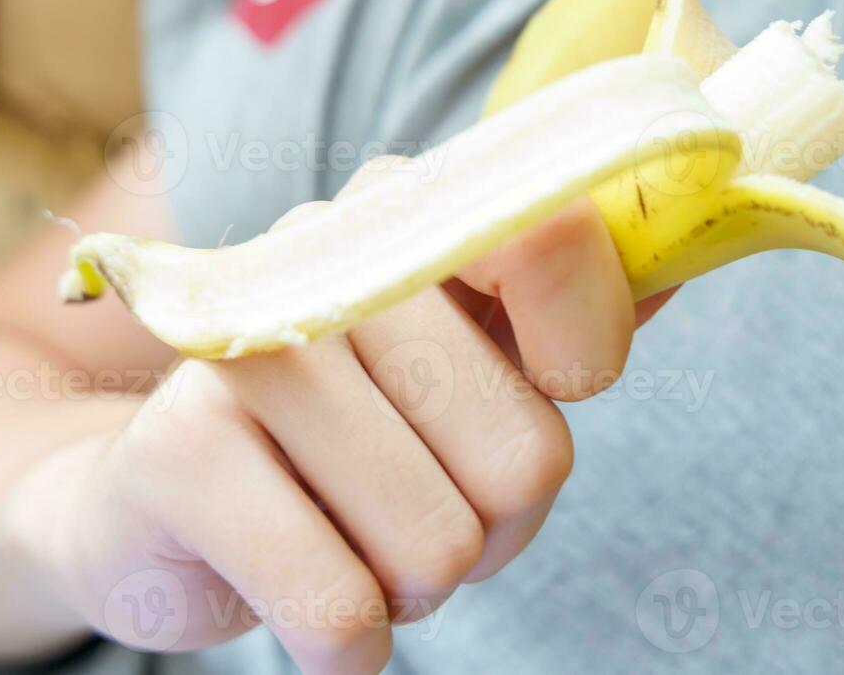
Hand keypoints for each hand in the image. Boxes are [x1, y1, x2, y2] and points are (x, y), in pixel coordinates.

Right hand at [6, 164, 672, 673]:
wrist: (153, 493)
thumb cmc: (348, 433)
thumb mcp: (469, 359)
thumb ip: (572, 310)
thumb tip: (690, 256)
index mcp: (414, 211)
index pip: (560, 247)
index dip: (579, 354)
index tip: (543, 383)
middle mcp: (328, 251)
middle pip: (526, 454)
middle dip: (491, 523)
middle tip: (416, 498)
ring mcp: (247, 346)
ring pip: (439, 543)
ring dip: (411, 580)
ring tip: (346, 529)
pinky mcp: (177, 452)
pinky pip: (341, 610)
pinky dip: (346, 639)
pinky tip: (301, 587)